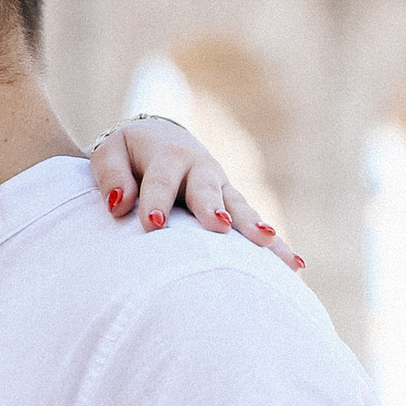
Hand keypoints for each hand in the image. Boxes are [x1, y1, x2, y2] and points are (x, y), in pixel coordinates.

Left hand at [90, 116, 304, 270]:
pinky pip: (255, 226)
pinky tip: (294, 264)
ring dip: (254, 225)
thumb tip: (118, 204)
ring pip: (240, 208)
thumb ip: (111, 176)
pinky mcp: (234, 208)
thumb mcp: (110, 154)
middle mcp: (201, 170)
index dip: (156, 200)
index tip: (153, 224)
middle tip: (219, 226)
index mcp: (167, 155)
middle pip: (207, 189)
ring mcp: (222, 189)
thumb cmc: (129, 156)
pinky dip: (275, 244)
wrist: (160, 142)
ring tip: (267, 242)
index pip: (160, 179)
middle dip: (212, 207)